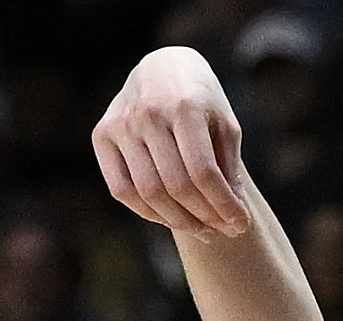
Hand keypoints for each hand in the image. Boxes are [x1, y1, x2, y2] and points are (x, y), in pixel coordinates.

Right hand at [95, 47, 249, 239]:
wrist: (162, 67)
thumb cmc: (200, 100)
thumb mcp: (223, 123)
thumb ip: (228, 167)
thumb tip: (234, 215)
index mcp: (184, 105)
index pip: (203, 171)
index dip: (223, 205)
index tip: (241, 224)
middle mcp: (148, 113)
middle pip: (177, 185)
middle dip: (204, 216)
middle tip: (223, 231)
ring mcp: (121, 124)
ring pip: (148, 192)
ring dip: (178, 221)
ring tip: (203, 231)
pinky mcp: (102, 134)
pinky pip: (121, 189)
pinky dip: (146, 212)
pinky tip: (170, 218)